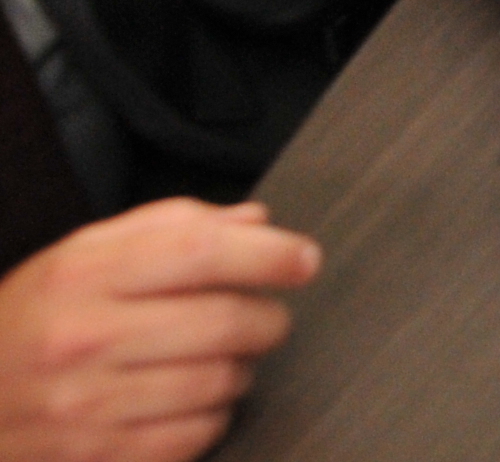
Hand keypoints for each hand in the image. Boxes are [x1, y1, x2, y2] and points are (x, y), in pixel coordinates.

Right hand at [0, 198, 318, 461]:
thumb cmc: (34, 319)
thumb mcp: (83, 255)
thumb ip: (173, 226)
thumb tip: (258, 223)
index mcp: (83, 276)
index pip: (201, 250)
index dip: (270, 253)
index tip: (303, 260)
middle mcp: (82, 340)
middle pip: (224, 322)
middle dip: (267, 317)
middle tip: (263, 316)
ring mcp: (87, 408)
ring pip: (220, 383)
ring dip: (241, 369)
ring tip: (221, 358)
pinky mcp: (96, 458)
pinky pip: (196, 437)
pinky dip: (212, 416)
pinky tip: (190, 401)